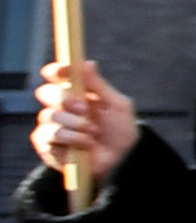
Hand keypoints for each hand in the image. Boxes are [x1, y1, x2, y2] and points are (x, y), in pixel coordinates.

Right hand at [29, 60, 130, 182]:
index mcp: (78, 94)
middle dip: (65, 98)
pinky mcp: (47, 144)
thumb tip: (87, 62)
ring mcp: (53, 126)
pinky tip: (86, 144)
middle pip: (46, 92)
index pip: (58, 77)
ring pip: (50, 115)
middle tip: (83, 108)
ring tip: (94, 132)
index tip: (60, 70)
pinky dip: (71, 138)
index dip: (56, 71)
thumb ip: (99, 85)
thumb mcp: (117, 105)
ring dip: (76, 123)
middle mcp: (62, 108)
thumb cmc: (121, 132)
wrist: (122, 160)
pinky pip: (48, 134)